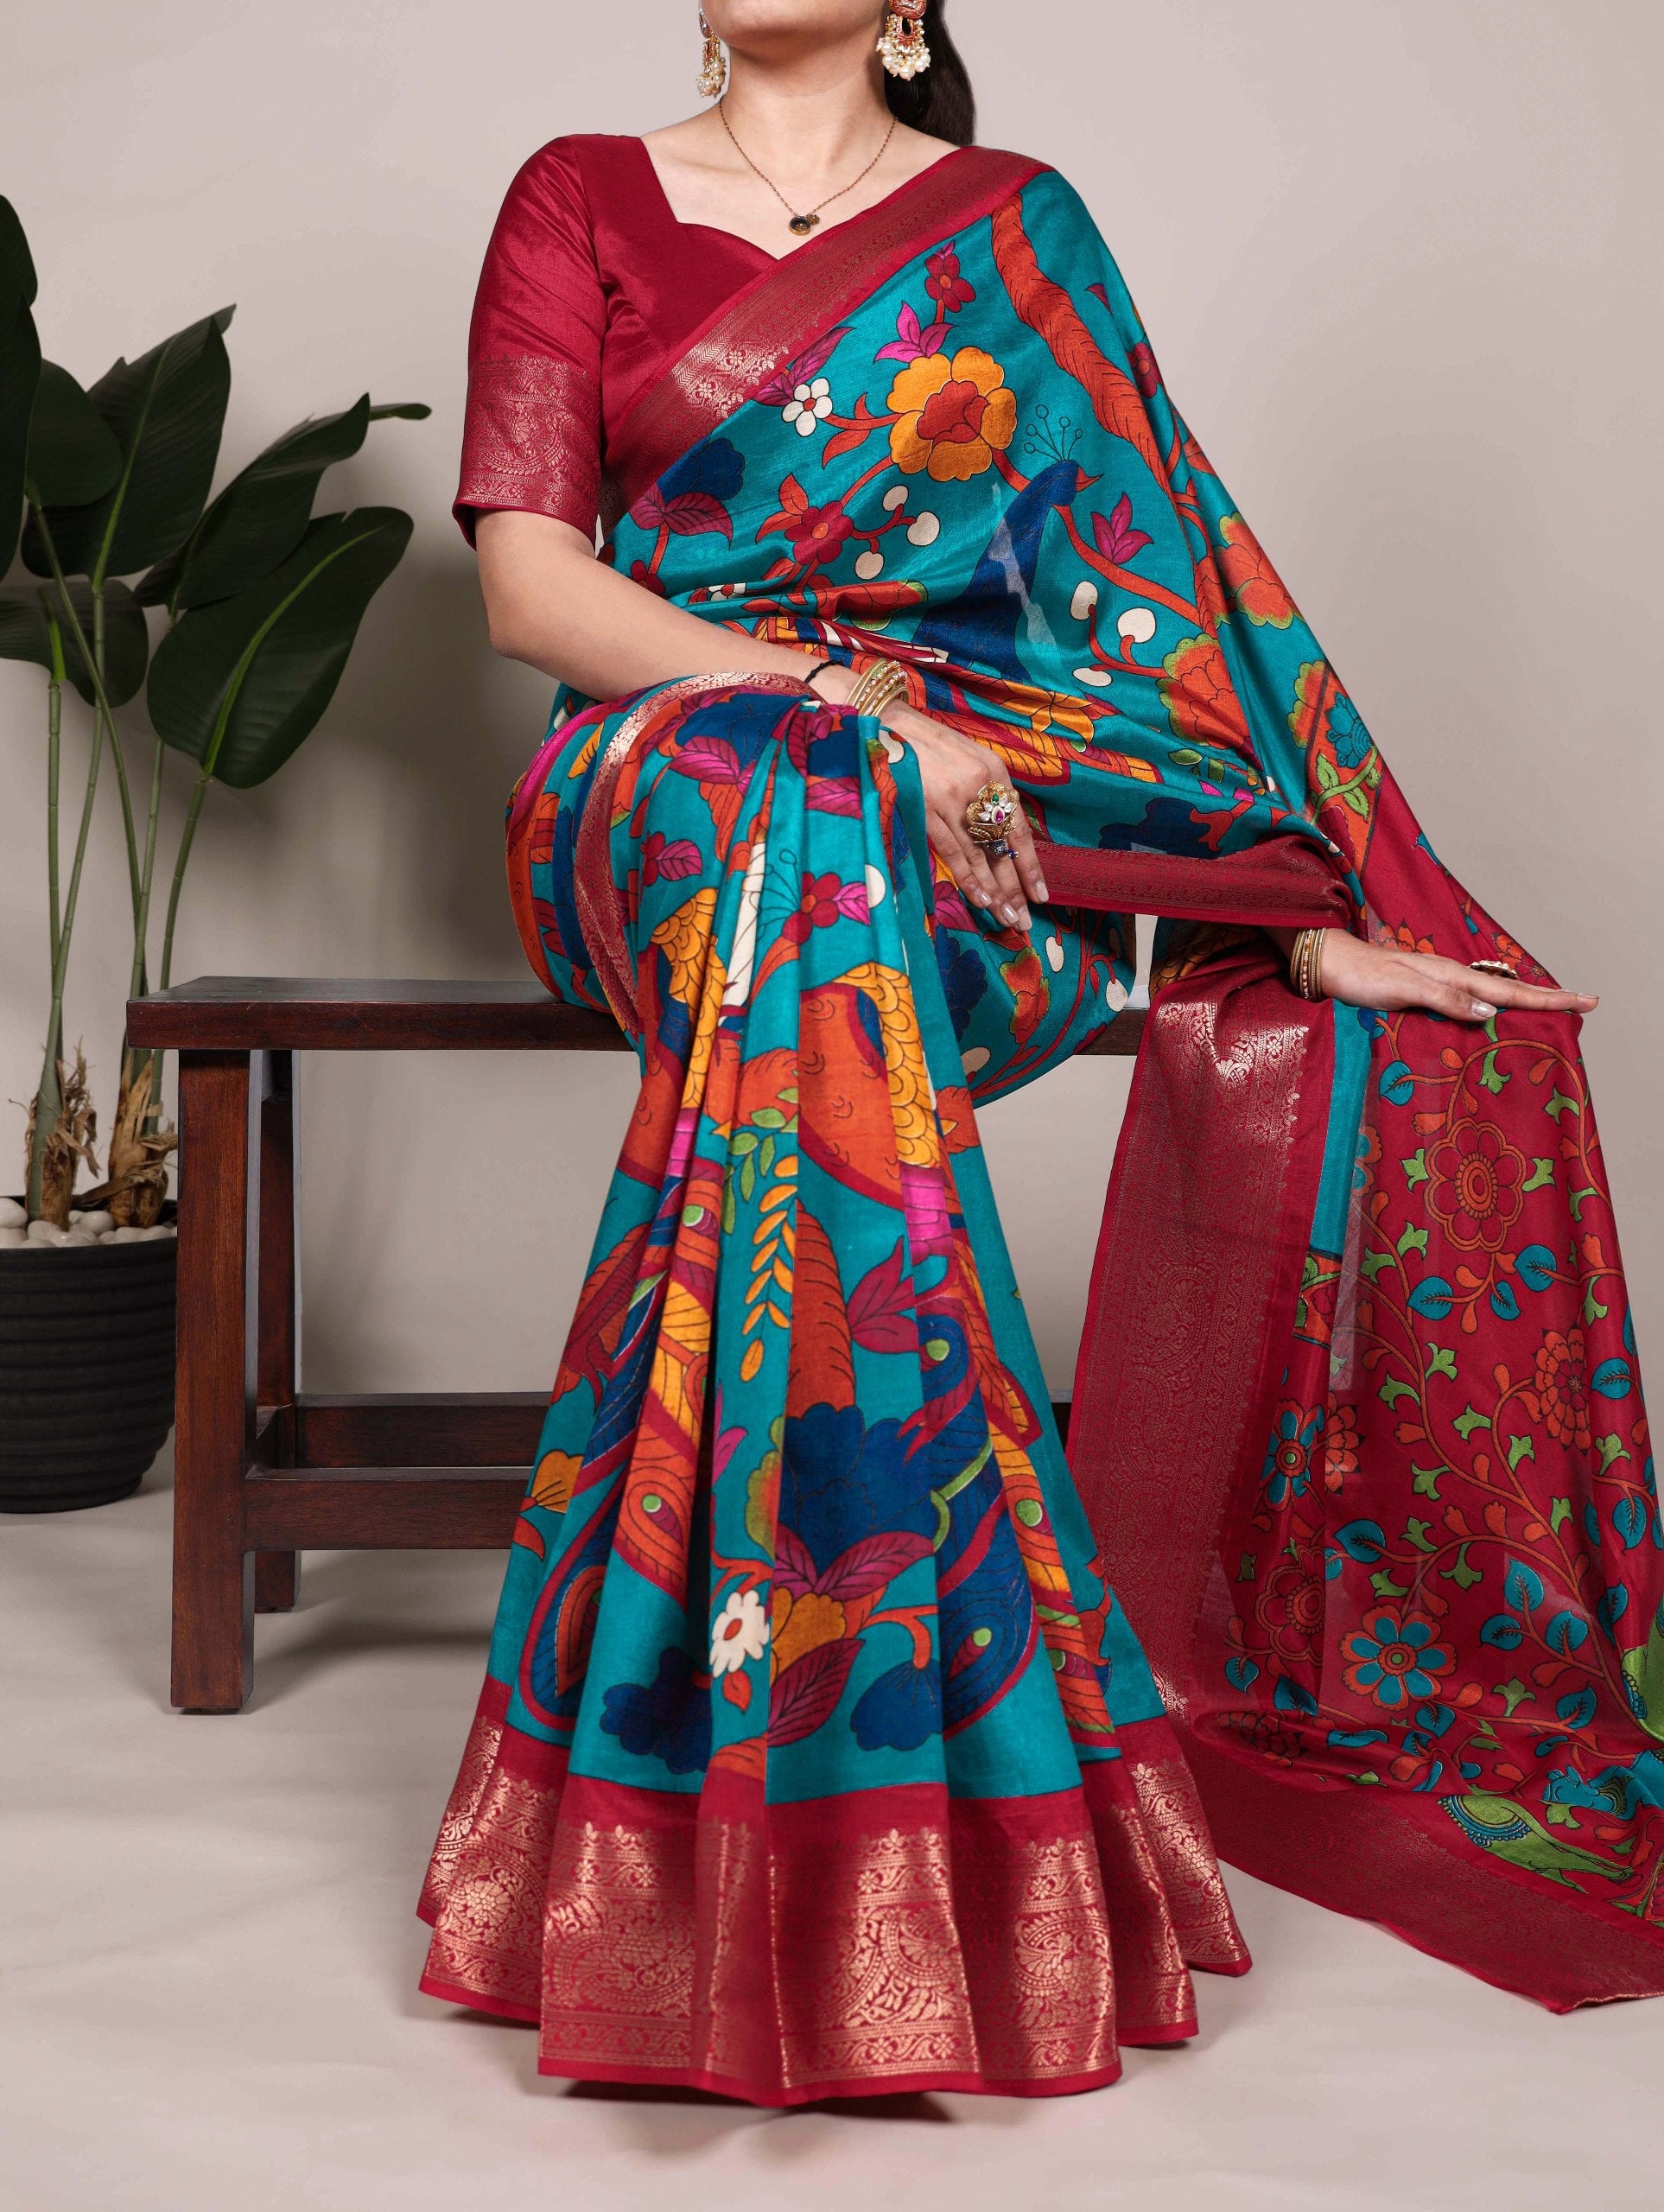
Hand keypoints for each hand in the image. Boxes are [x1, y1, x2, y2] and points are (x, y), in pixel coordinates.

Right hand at [809, 668, 1044, 928]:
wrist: (885, 721)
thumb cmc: (925, 743)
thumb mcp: (966, 758)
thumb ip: (984, 792)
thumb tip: (998, 835)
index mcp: (994, 772)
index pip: (1019, 828)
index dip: (1030, 865)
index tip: (1041, 895)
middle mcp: (979, 785)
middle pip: (1003, 847)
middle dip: (1015, 887)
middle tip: (1024, 921)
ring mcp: (952, 797)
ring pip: (980, 854)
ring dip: (995, 890)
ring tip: (1006, 919)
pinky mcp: (926, 806)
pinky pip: (953, 850)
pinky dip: (968, 876)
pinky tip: (980, 899)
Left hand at [1310, 929, 1597, 1022]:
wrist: (1331, 966)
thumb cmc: (1364, 978)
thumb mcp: (1405, 990)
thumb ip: (1446, 1000)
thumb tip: (1490, 1013)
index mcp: (1453, 976)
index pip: (1511, 992)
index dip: (1549, 999)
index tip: (1586, 1001)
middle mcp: (1451, 979)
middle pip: (1510, 992)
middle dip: (1547, 999)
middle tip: (1585, 1006)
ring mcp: (1440, 985)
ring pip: (1493, 996)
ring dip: (1524, 1004)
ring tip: (1554, 1011)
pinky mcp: (1426, 993)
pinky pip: (1471, 1002)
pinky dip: (1494, 1009)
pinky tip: (1496, 1016)